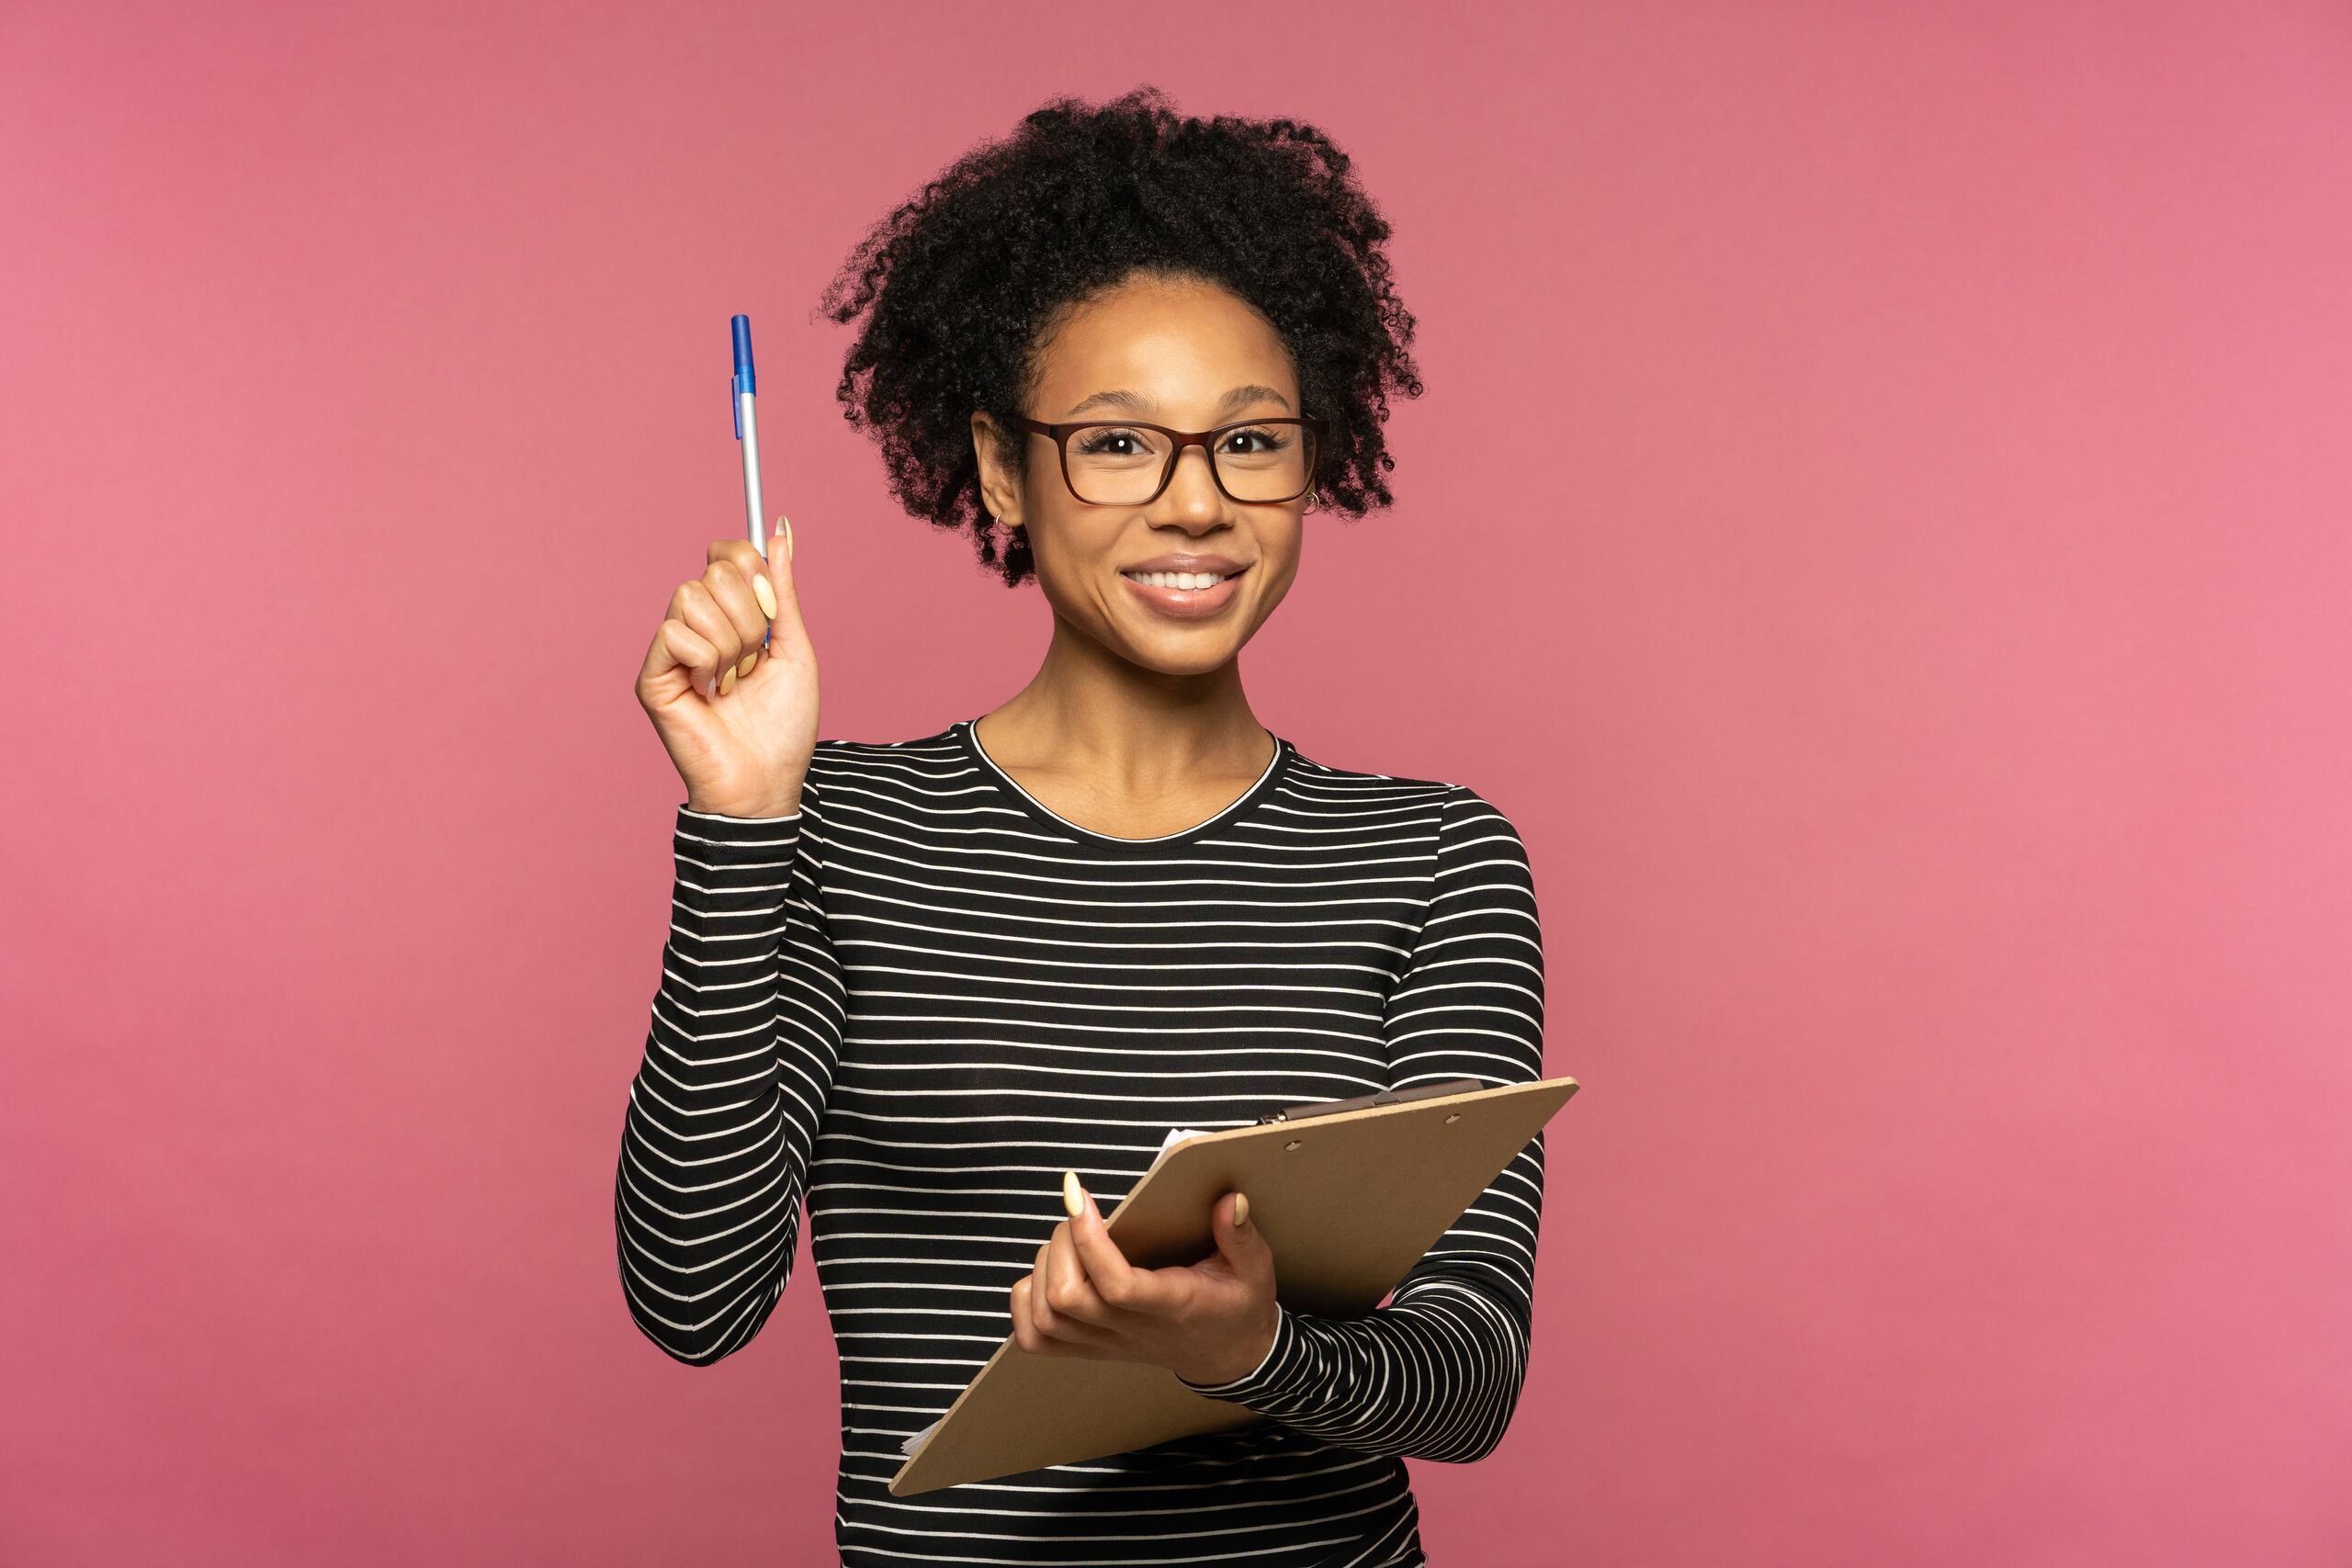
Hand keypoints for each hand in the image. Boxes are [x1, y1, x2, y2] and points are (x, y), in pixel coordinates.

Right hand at [638, 517, 816, 818]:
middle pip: (714, 570)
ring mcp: (672, 650)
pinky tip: (710, 691)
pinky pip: (674, 632)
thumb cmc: (784, 725)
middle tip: (753, 661)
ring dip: (730, 643)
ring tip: (733, 681)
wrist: (767, 780)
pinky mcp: (652, 675)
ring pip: (691, 595)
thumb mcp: (794, 647)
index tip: (771, 610)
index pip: (725, 554)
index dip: (750, 567)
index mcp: (729, 616)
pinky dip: (705, 661)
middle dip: (749, 616)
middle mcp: (696, 626)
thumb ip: (783, 590)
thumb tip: (782, 530)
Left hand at [1009, 1174, 1279, 1387]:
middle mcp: (1131, 1329)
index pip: (1117, 1285)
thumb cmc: (1236, 1304)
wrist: (1228, 1354)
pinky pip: (1036, 1339)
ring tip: (1066, 1238)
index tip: (1079, 1195)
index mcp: (1171, 1306)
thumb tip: (1231, 1200)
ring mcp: (1106, 1343)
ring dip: (1042, 1268)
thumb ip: (1242, 1235)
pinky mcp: (1090, 1349)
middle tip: (1078, 1212)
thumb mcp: (1254, 1268)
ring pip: (1047, 1318)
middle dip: (1060, 1244)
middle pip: (1067, 1299)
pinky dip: (1026, 1303)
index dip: (1089, 1240)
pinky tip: (1045, 1274)